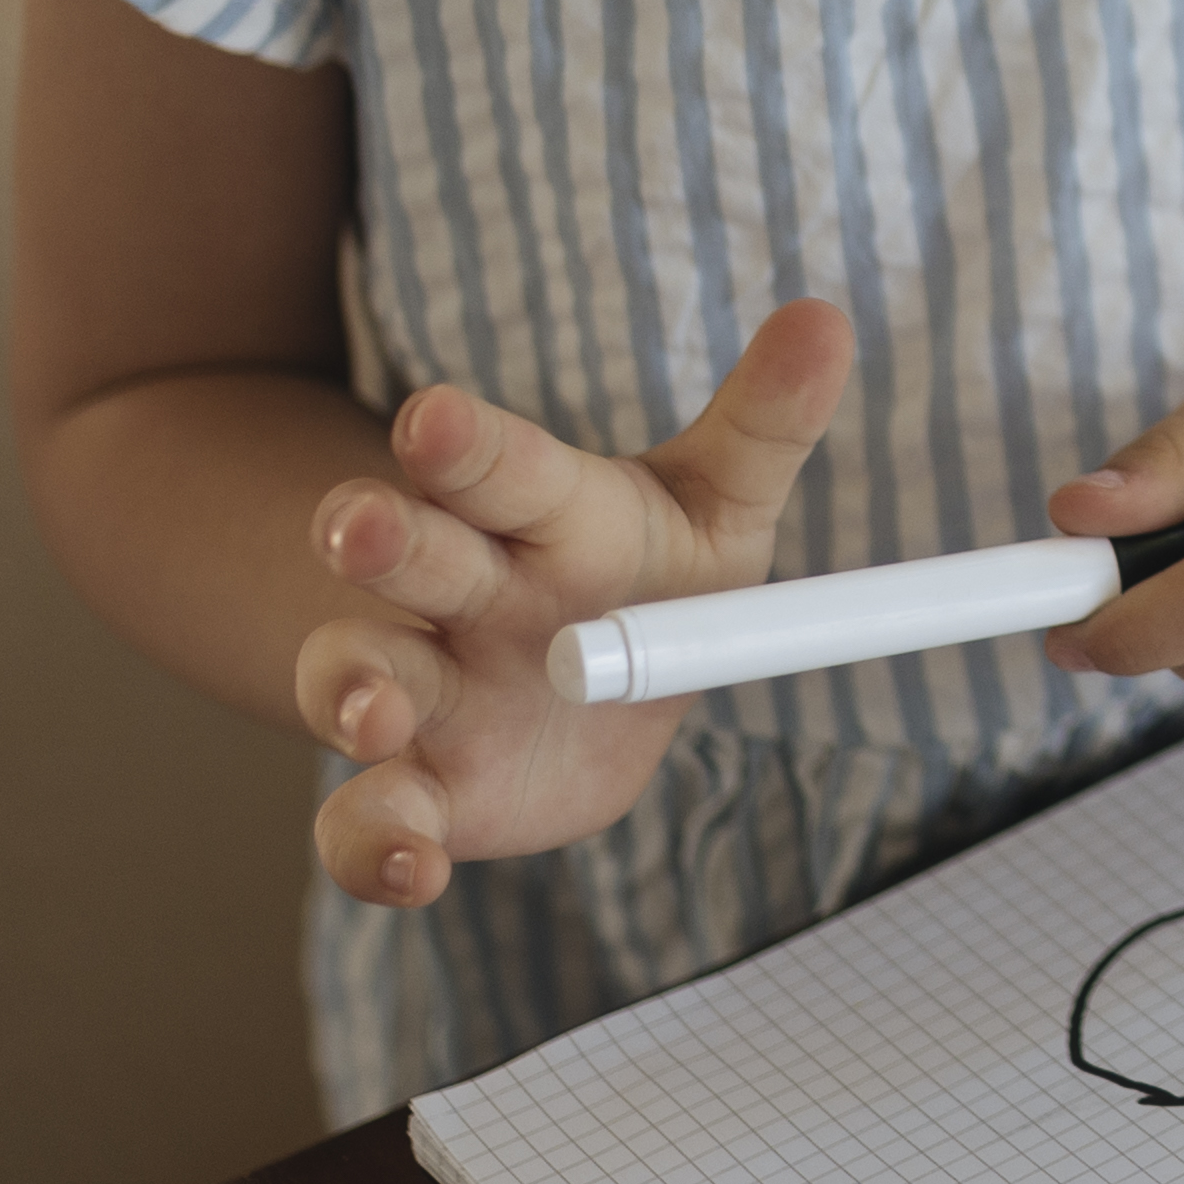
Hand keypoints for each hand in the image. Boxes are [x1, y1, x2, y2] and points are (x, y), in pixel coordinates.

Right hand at [298, 301, 852, 905]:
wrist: (595, 693)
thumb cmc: (651, 576)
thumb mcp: (720, 504)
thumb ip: (765, 424)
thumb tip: (826, 319)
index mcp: (539, 512)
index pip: (499, 463)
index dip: (468, 443)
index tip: (437, 419)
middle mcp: (463, 592)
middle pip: (410, 553)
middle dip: (379, 538)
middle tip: (358, 528)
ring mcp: (427, 689)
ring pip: (362, 676)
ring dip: (356, 688)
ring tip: (373, 712)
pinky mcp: (417, 788)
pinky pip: (367, 820)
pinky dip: (376, 844)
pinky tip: (412, 864)